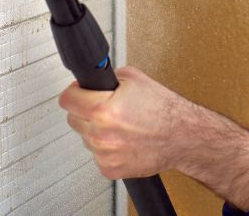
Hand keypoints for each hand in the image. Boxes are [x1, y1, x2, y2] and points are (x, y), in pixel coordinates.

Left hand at [58, 65, 183, 179]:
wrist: (182, 136)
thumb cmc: (163, 110)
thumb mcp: (134, 79)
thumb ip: (107, 78)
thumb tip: (92, 78)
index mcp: (103, 110)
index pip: (67, 100)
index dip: (74, 92)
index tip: (78, 93)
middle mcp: (101, 134)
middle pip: (73, 119)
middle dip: (86, 111)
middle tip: (105, 108)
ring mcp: (105, 154)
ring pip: (85, 138)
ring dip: (97, 131)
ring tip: (121, 125)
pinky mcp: (110, 169)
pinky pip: (97, 155)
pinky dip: (107, 148)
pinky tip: (123, 140)